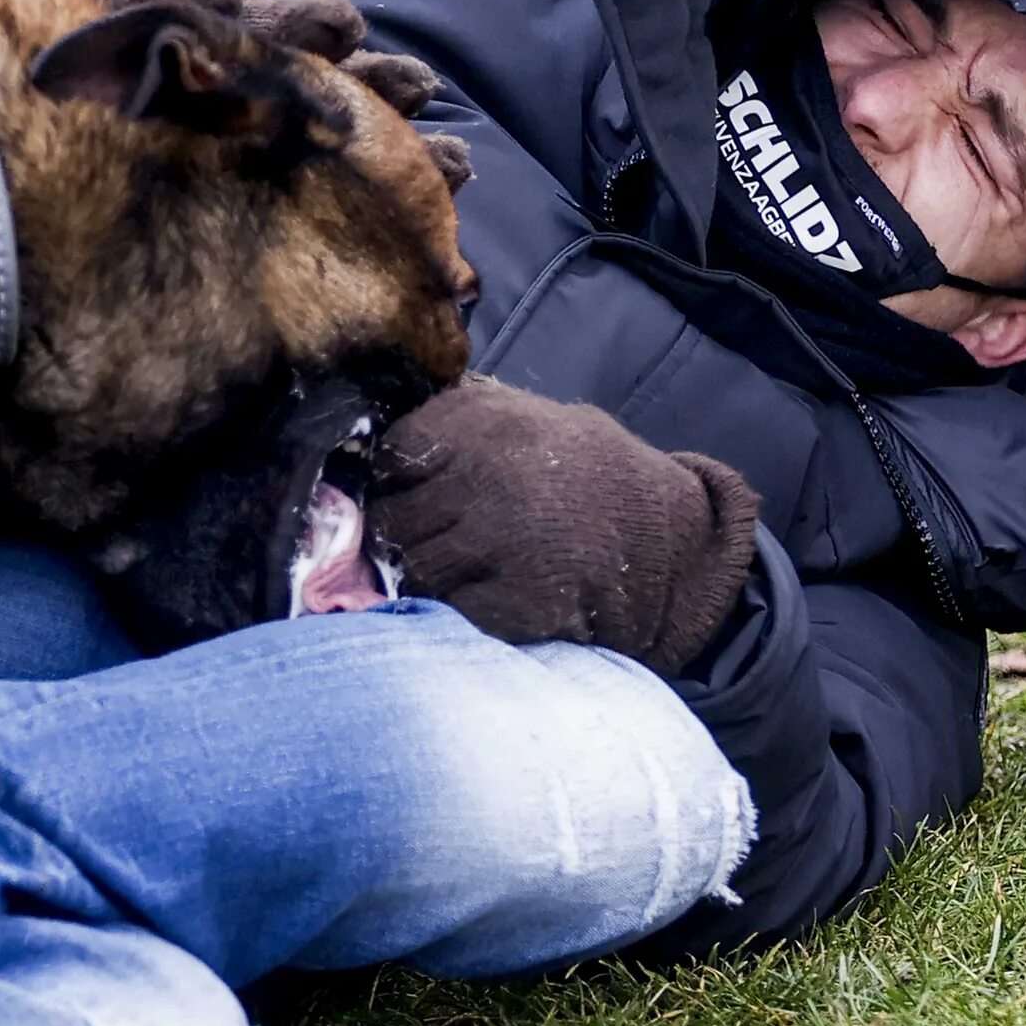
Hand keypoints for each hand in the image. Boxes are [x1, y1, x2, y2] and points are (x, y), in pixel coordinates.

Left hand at [369, 378, 759, 670]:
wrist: (661, 529)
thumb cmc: (572, 469)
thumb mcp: (517, 414)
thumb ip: (448, 419)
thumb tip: (364, 447)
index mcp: (479, 424)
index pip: (390, 457)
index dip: (385, 482)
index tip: (393, 495)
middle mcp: (487, 478)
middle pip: (391, 520)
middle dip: (392, 537)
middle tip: (406, 545)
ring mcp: (504, 542)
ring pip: (413, 570)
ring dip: (417, 578)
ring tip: (443, 571)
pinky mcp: (522, 600)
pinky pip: (452, 611)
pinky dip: (454, 610)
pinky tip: (476, 597)